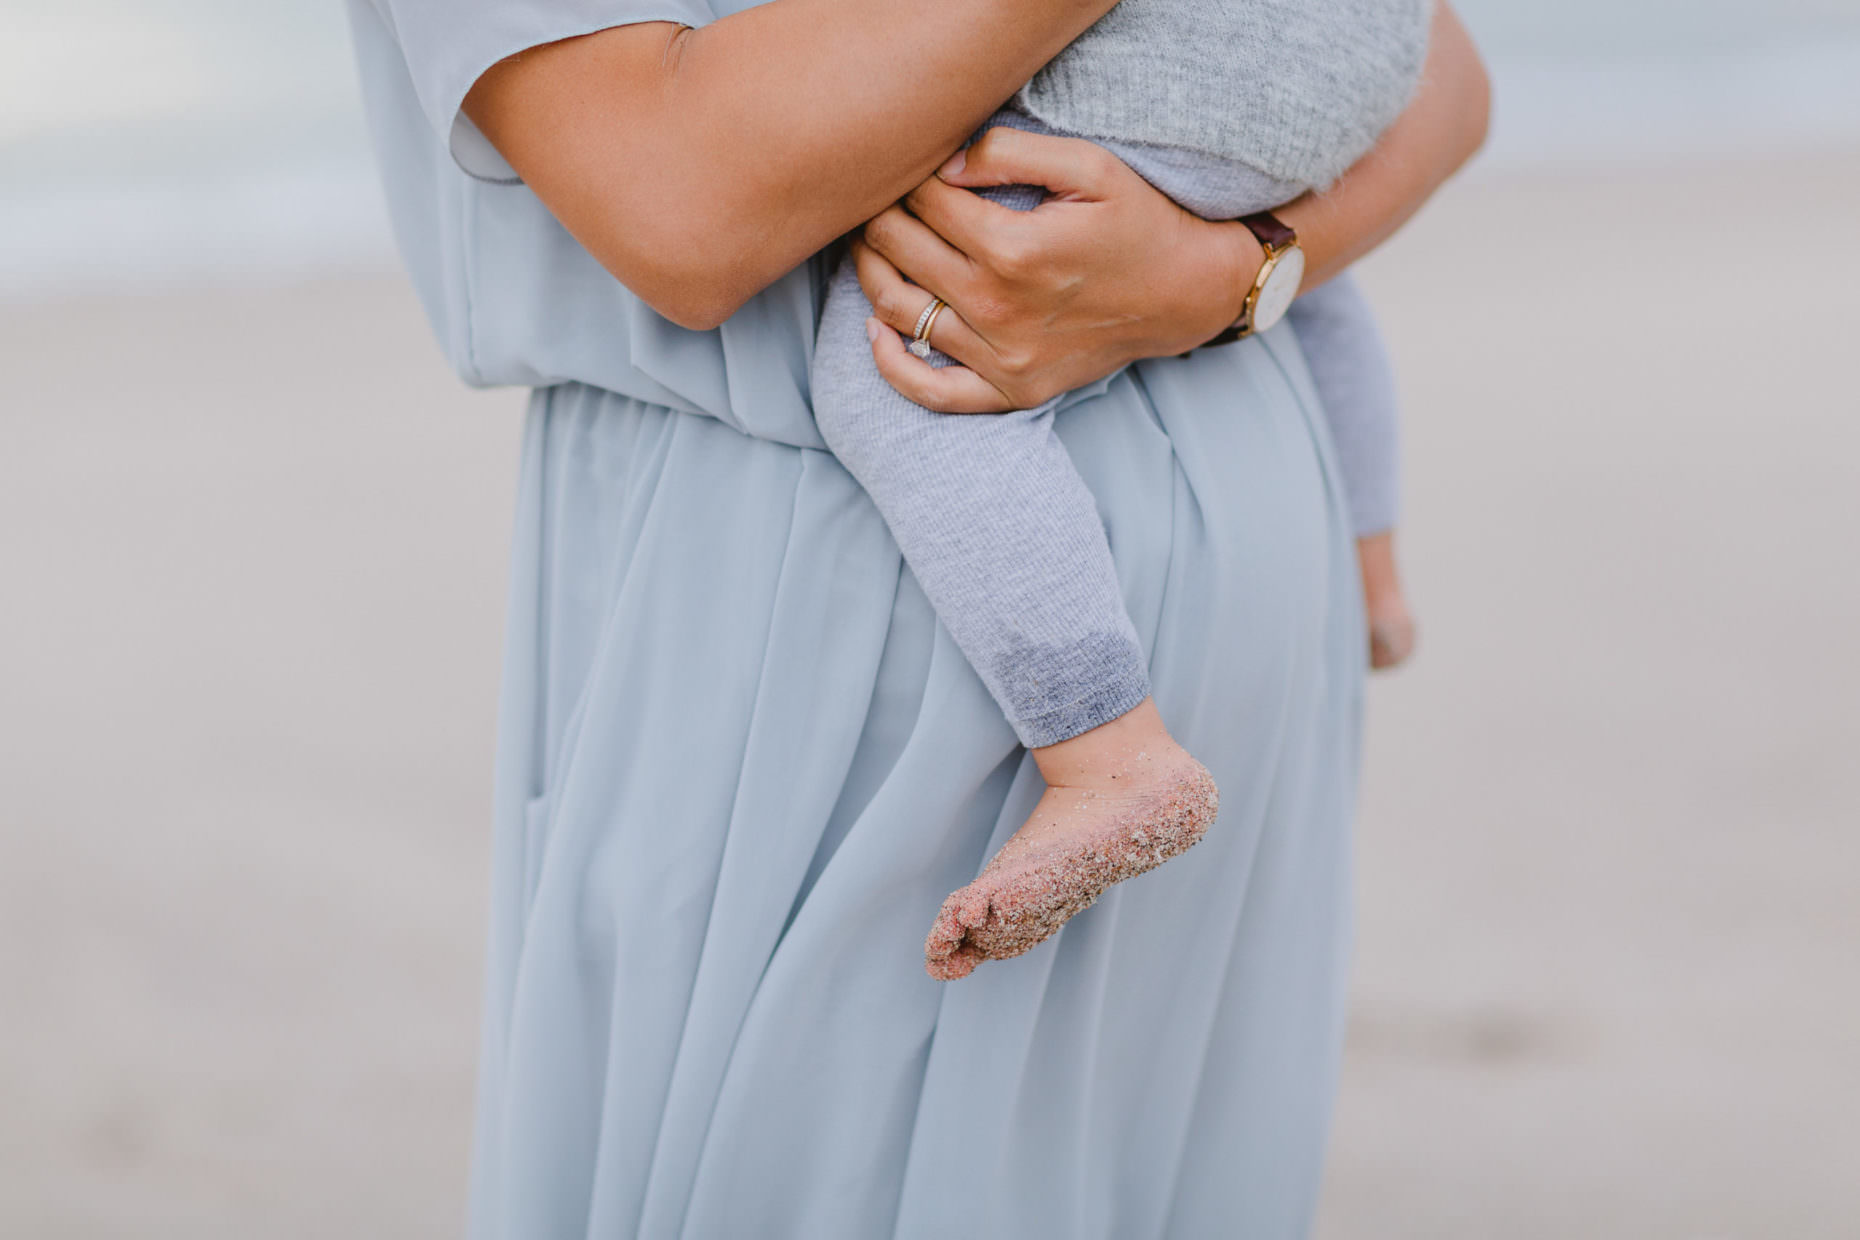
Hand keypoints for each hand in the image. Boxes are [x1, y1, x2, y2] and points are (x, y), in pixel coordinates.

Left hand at [856, 126, 1259, 412]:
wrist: (1184, 294)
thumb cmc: (1138, 222)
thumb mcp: (1090, 166)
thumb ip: (1010, 152)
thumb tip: (942, 163)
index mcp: (1014, 249)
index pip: (925, 202)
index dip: (910, 175)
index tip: (914, 166)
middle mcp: (999, 307)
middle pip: (900, 251)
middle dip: (880, 215)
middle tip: (881, 199)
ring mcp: (1002, 356)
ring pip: (899, 312)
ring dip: (871, 272)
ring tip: (872, 246)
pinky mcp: (1010, 389)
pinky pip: (931, 391)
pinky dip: (891, 366)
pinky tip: (877, 332)